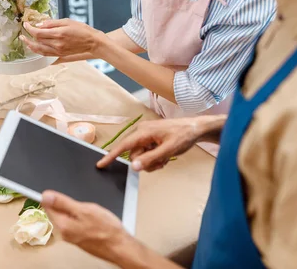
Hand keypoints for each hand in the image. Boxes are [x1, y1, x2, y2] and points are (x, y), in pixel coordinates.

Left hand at [21, 19, 107, 56]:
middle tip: (23, 32)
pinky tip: (35, 48)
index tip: (26, 24)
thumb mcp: (67, 21)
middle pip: (37, 41)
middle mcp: (57, 44)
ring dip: (31, 46)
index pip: (38, 33)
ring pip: (40, 50)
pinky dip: (38, 51)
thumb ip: (52, 23)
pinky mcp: (60, 54)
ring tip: (25, 41)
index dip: (29, 28)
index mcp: (58, 34)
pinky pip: (46, 54)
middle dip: (28, 36)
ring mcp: (58, 51)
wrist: (92, 42)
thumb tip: (39, 24)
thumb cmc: (81, 29)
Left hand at [41, 191, 133, 262]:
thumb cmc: (106, 229)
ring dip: (76, 210)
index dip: (54, 196)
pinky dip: (81, 218)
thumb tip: (45, 195)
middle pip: (57, 211)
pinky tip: (93, 219)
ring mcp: (71, 237)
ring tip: (90, 212)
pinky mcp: (79, 238)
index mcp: (62, 225)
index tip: (65, 194)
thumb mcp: (84, 209)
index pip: (47, 205)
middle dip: (67, 203)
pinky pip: (75, 223)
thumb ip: (63, 202)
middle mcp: (63, 233)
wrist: (119, 246)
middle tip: (83, 205)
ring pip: (67, 217)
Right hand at [97, 116, 225, 171]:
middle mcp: (142, 131)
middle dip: (146, 162)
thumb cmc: (184, 136)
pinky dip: (155, 157)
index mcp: (144, 132)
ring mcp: (147, 135)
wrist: (196, 128)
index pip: (123, 146)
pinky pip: (147, 153)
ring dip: (152, 161)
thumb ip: (150, 159)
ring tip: (165, 158)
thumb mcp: (168, 150)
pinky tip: (165, 155)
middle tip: (161, 162)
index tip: (100, 164)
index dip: (111, 156)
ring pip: (141, 155)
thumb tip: (133, 166)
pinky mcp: (151, 138)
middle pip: (134, 154)